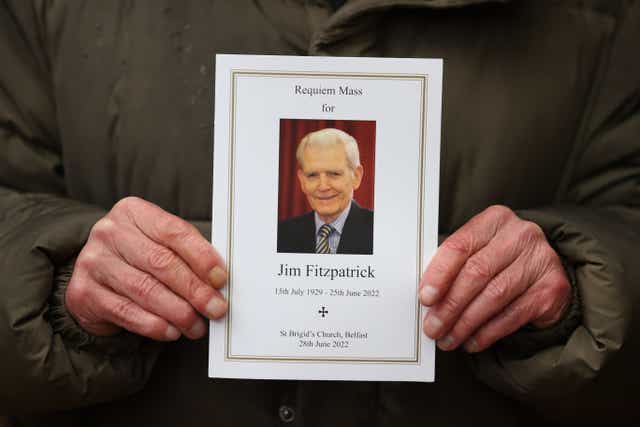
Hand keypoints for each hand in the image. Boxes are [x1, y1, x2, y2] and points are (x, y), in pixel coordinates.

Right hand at [66, 197, 227, 341]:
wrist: (95, 275)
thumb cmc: (139, 257)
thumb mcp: (160, 243)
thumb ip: (186, 254)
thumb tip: (218, 281)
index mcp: (133, 212)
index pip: (174, 232)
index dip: (202, 257)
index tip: (221, 278)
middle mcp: (109, 232)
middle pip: (161, 262)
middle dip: (194, 290)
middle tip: (216, 308)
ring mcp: (93, 262)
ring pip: (145, 290)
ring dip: (178, 312)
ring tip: (197, 325)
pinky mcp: (84, 292)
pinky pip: (126, 312)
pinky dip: (154, 325)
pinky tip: (172, 331)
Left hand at [420, 205, 570, 352]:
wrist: (543, 273)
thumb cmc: (499, 261)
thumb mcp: (476, 252)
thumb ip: (453, 265)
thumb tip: (426, 296)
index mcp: (495, 219)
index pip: (460, 246)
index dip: (439, 274)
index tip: (425, 298)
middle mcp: (521, 234)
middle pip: (476, 273)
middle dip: (450, 305)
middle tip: (433, 327)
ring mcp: (540, 260)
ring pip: (493, 296)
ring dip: (466, 323)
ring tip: (449, 339)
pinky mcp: (552, 287)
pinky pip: (513, 315)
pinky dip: (488, 332)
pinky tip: (472, 341)